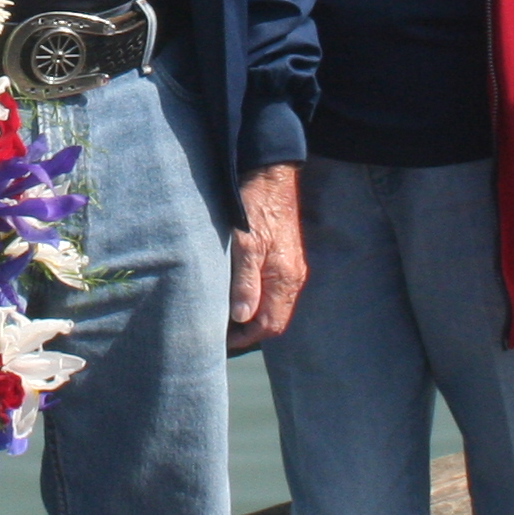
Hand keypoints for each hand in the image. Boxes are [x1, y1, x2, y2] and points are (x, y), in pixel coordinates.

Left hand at [229, 163, 305, 351]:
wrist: (271, 175)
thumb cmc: (256, 206)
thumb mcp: (245, 244)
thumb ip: (245, 282)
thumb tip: (243, 318)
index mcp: (285, 278)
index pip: (271, 324)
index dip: (246, 337)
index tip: (222, 339)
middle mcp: (293, 277)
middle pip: (274, 319)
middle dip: (250, 330)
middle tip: (221, 330)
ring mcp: (291, 268)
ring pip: (274, 305)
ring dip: (253, 314)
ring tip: (225, 314)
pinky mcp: (285, 257)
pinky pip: (274, 290)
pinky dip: (257, 298)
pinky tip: (237, 292)